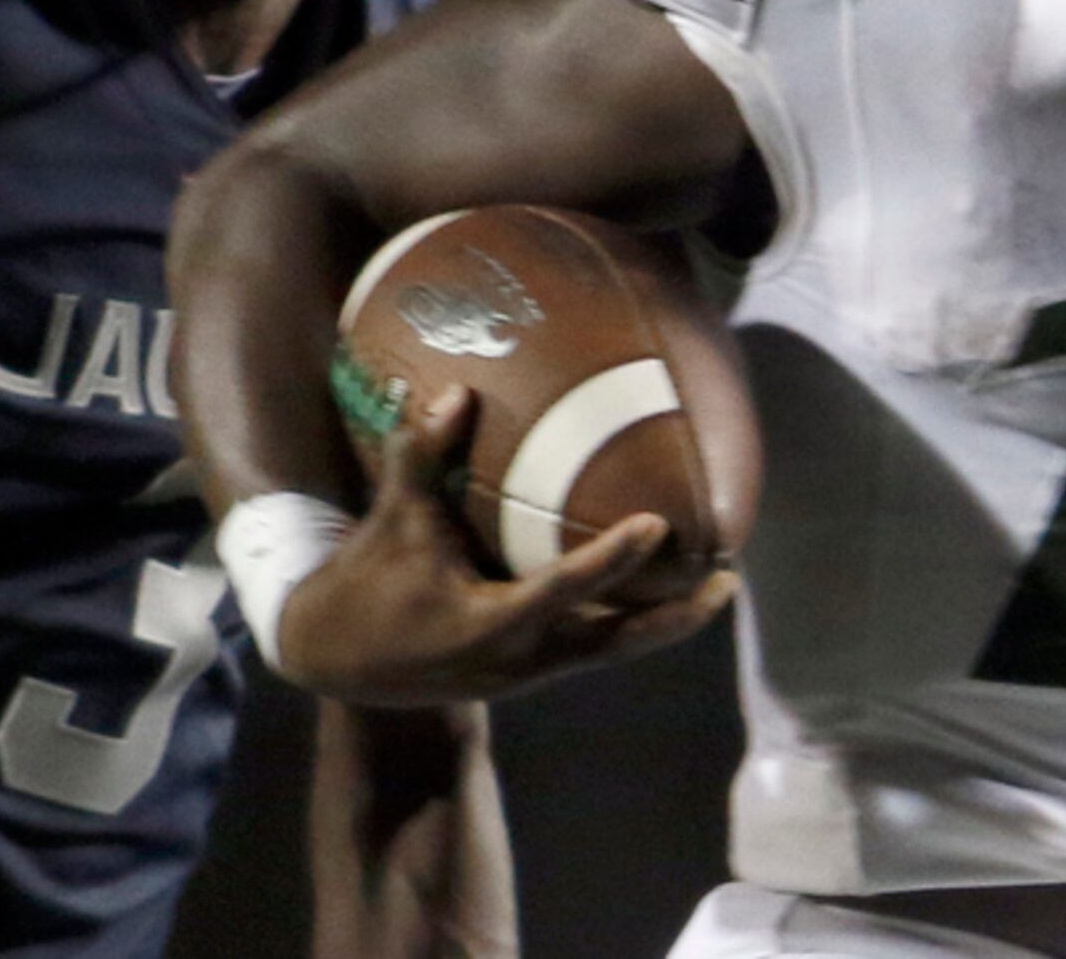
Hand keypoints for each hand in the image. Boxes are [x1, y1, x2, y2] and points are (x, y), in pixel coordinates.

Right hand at [275, 386, 737, 704]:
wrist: (338, 657)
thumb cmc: (370, 580)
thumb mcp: (393, 517)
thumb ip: (423, 455)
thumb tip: (458, 392)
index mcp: (487, 624)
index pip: (563, 590)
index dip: (611, 558)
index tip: (657, 525)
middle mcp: (518, 659)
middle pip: (615, 644)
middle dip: (673, 616)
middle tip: (727, 579)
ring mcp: (527, 673)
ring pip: (612, 651)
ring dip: (664, 623)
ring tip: (717, 587)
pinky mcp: (529, 672)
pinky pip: (594, 648)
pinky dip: (631, 623)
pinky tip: (662, 593)